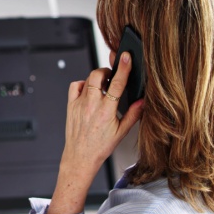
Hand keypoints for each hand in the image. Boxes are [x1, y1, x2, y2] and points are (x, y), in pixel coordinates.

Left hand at [61, 52, 143, 179]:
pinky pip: (75, 85)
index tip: (126, 56)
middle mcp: (92, 105)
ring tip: (103, 86)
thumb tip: (143, 101)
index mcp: (107, 112)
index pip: (117, 84)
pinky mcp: (70, 105)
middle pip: (98, 75)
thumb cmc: (100, 146)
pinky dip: (83, 84)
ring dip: (97, 78)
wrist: (81, 157)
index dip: (123, 68)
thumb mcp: (121, 132)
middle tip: (112, 76)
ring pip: (88, 79)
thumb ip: (133, 115)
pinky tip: (89, 91)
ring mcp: (79, 104)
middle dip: (107, 71)